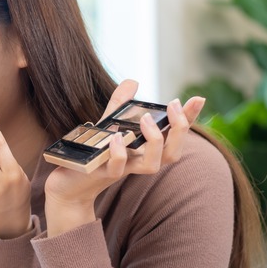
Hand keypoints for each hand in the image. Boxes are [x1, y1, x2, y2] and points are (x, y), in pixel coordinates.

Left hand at [44, 79, 205, 236]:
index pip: (174, 135)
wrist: (67, 186)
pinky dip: (119, 153)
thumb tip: (132, 81)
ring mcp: (122, 170)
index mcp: (143, 149)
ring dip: (154, 141)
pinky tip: (116, 138)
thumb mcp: (107, 127)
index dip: (189, 118)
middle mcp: (138, 161)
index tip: (198, 99)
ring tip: (146, 119)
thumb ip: (120, 106)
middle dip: (179, 129)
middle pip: (172, 153)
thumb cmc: (92, 157)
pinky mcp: (102, 175)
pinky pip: (117, 168)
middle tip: (173, 104)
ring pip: (152, 165)